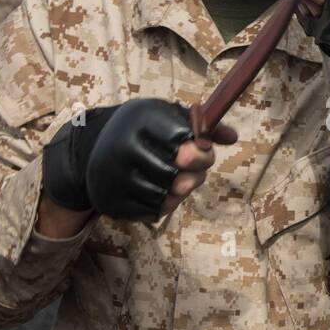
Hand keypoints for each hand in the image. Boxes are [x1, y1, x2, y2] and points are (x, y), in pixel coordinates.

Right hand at [42, 99, 237, 222]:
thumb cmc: (145, 130)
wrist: (97, 148)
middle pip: (176, 172)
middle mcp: (121, 145)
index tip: (204, 151)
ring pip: (166, 195)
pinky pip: (152, 212)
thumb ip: (202, 126)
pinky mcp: (110, 201)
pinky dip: (164, 206)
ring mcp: (112, 176)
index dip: (200, 150)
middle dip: (195, 174)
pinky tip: (161, 193)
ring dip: (181, 193)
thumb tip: (232, 137)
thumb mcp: (169, 117)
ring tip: (180, 182)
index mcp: (139, 118)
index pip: (181, 141)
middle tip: (196, 172)